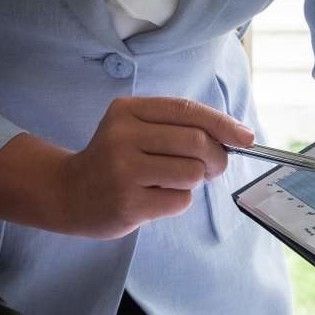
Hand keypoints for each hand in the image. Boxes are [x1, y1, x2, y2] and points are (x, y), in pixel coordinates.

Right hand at [57, 96, 255, 238]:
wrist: (69, 193)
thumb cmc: (114, 159)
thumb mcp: (134, 128)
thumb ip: (177, 126)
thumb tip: (235, 137)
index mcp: (127, 111)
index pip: (187, 111)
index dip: (222, 123)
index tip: (246, 137)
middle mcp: (123, 137)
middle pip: (197, 142)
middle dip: (216, 158)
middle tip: (211, 168)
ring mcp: (124, 171)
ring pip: (192, 173)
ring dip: (193, 181)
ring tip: (169, 181)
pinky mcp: (129, 203)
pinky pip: (180, 200)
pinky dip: (178, 200)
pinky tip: (155, 198)